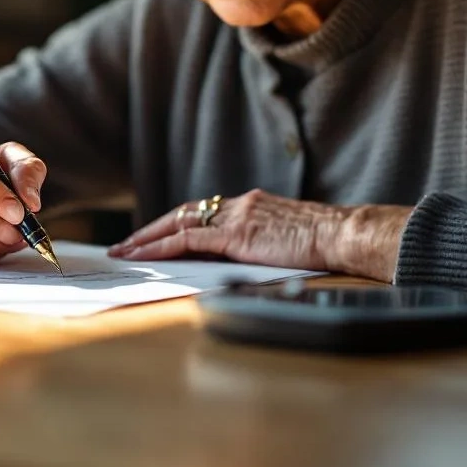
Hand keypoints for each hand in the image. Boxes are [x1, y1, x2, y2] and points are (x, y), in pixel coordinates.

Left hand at [106, 189, 411, 280]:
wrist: (342, 234)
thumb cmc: (323, 242)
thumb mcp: (284, 238)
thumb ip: (258, 243)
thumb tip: (239, 261)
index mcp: (250, 205)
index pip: (203, 211)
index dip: (174, 223)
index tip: (154, 235)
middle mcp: (239, 204)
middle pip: (183, 213)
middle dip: (151, 229)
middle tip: (125, 243)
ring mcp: (236, 217)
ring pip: (179, 224)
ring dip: (148, 238)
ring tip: (125, 251)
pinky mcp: (237, 234)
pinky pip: (189, 239)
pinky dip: (162, 247)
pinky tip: (145, 255)